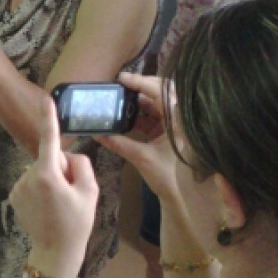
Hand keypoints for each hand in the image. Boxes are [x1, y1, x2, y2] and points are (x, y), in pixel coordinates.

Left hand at [8, 97, 97, 276]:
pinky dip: (41, 189)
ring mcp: (19, 186)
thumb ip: (81, 165)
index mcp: (47, 174)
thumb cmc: (76, 223)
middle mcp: (28, 176)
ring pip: (41, 171)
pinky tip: (47, 207)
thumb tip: (68, 156)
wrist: (55, 251)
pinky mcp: (14, 195)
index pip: (50, 139)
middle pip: (50, 159)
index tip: (45, 99)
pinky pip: (32, 182)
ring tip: (59, 205)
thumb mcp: (90, 192)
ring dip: (51, 181)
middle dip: (61, 169)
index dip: (48, 117)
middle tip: (70, 195)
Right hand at [94, 72, 181, 202]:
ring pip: (157, 102)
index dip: (140, 82)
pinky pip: (154, 115)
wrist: (182, 197)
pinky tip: (125, 114)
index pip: (161, 91)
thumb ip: (118, 143)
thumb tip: (96, 133)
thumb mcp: (140, 157)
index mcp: (179, 121)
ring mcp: (176, 124)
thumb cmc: (167, 177)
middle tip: (121, 84)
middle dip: (141, 86)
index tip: (122, 79)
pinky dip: (140, 113)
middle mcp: (180, 118)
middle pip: (162, 91)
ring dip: (138, 100)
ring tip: (119, 98)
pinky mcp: (170, 132)